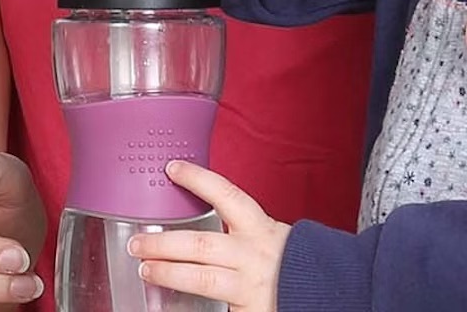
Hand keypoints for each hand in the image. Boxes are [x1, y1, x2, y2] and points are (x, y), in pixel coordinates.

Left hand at [130, 161, 286, 311]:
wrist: (329, 293)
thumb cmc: (297, 265)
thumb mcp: (272, 237)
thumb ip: (243, 231)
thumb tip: (202, 227)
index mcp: (262, 230)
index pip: (228, 196)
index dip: (198, 180)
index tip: (172, 169)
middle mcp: (254, 255)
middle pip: (200, 244)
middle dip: (163, 243)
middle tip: (138, 242)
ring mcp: (250, 285)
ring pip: (200, 277)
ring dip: (167, 272)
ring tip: (146, 269)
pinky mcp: (249, 311)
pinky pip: (214, 308)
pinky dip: (188, 306)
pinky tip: (168, 304)